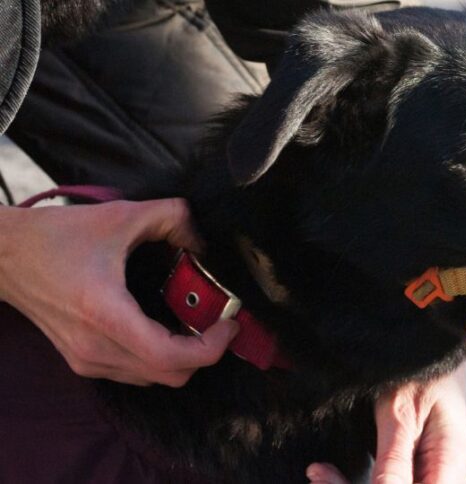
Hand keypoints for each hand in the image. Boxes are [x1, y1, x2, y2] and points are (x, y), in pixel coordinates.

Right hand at [0, 199, 238, 386]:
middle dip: (204, 353)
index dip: (209, 348)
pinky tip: (167, 328)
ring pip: (154, 379)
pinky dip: (160, 358)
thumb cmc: (56, 237)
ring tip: (197, 323)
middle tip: (219, 322)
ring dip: (183, 357)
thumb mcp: (121, 215)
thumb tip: (203, 241)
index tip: (229, 323)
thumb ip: (172, 218)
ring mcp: (86, 360)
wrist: (3, 257)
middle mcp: (95, 347)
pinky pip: (135, 373)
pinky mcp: (82, 361)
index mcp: (105, 314)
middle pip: (169, 375)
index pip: (169, 356)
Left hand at [306, 361, 465, 483]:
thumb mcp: (401, 410)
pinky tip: (330, 472)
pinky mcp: (416, 466)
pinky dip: (358, 482)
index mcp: (452, 461)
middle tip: (320, 475)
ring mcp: (433, 471)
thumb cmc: (420, 366)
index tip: (335, 481)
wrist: (428, 342)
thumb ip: (393, 460)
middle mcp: (448, 473)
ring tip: (320, 473)